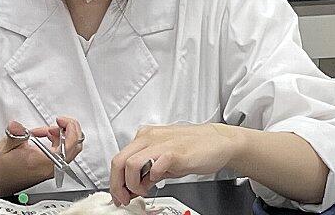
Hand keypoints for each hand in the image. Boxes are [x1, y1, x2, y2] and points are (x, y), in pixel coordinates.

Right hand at [0, 117, 83, 198]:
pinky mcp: (48, 169)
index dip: (70, 128)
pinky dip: (57, 142)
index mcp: (44, 162)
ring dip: (63, 135)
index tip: (60, 120)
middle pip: (75, 147)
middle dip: (70, 130)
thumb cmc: (0, 169)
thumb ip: (15, 133)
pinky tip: (45, 136)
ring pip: (70, 150)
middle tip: (60, 121)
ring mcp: (51, 170)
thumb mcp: (6, 146)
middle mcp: (51, 168)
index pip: (70, 145)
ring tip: (49, 129)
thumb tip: (16, 125)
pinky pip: (61, 154)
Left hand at [109, 124, 242, 205]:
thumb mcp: (165, 159)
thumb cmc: (194, 147)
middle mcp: (149, 137)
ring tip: (144, 190)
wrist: (218, 141)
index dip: (116, 180)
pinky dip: (152, 178)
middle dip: (118, 185)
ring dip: (133, 184)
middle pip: (119, 161)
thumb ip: (148, 170)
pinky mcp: (174, 153)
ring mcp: (160, 143)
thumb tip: (134, 186)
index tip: (120, 194)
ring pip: (130, 163)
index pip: (120, 158)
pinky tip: (158, 181)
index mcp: (145, 137)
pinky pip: (154, 166)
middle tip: (125, 198)